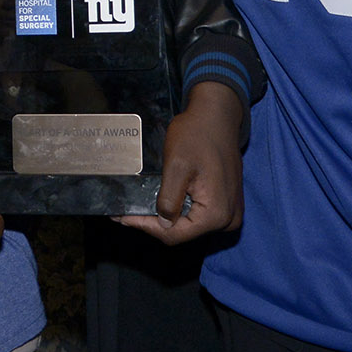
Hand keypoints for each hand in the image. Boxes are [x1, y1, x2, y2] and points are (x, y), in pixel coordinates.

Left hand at [117, 81, 244, 244]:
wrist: (217, 117)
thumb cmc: (197, 135)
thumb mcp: (176, 166)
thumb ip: (169, 200)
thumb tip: (163, 224)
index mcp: (217, 213)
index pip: (175, 234)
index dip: (146, 227)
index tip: (122, 217)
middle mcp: (228, 219)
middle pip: (183, 232)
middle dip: (154, 223)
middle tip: (125, 213)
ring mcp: (230, 213)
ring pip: (190, 226)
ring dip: (165, 218)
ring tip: (138, 208)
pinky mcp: (227, 203)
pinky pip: (199, 215)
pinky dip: (179, 210)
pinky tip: (160, 202)